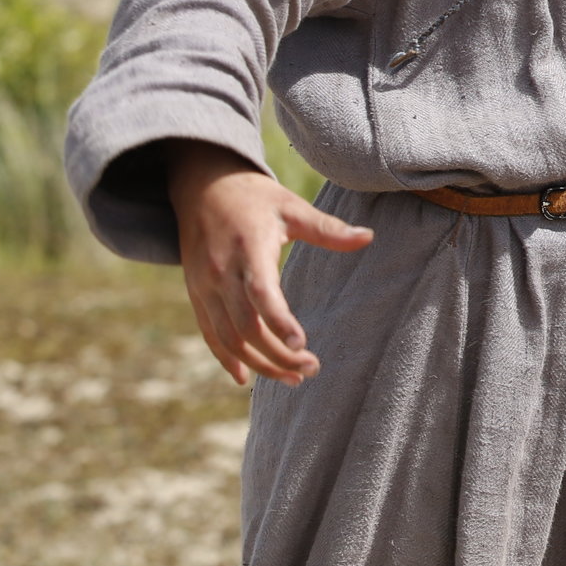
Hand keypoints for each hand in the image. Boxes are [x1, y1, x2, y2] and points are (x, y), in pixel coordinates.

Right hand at [164, 141, 372, 386]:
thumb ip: (328, 229)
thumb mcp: (292, 207)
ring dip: (259, 363)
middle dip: (277, 355)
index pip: (261, 294)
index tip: (303, 346)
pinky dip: (226, 358)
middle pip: (246, 327)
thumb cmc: (256, 198)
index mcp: (248, 249)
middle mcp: (221, 272)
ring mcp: (204, 286)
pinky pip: (210, 334)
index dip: (280, 323)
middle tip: (311, 369)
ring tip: (293, 378)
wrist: (202, 186)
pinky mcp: (196, 294)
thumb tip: (369, 237)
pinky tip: (247, 378)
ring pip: (228, 337)